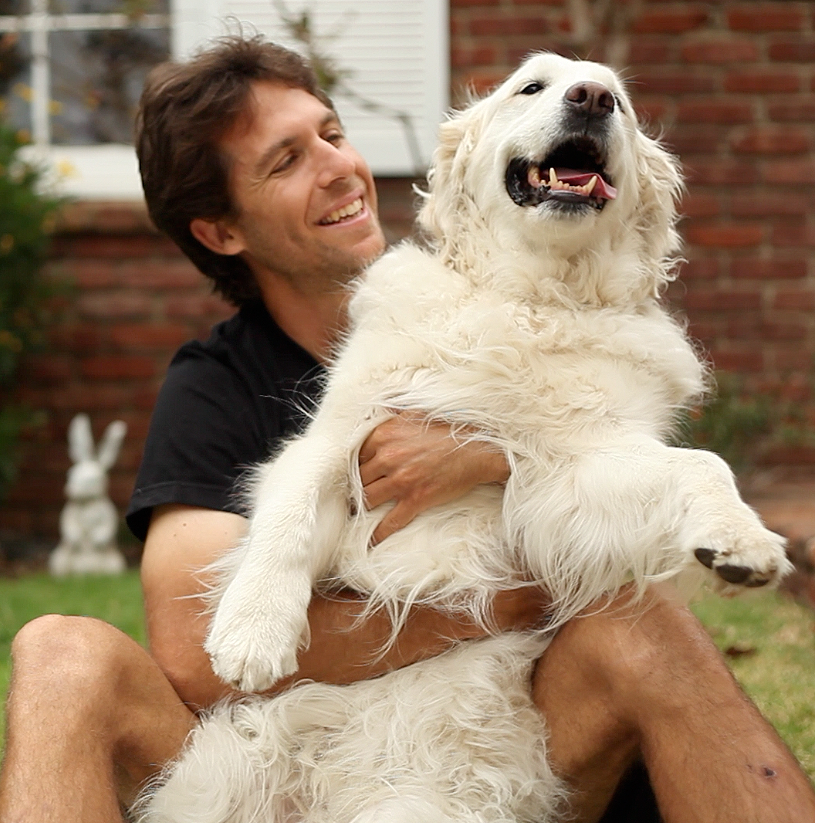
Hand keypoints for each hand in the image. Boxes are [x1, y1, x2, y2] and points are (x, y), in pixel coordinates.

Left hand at [358, 411, 509, 544]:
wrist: (477, 448)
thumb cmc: (449, 428)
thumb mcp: (416, 412)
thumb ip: (394, 413)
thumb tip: (383, 408)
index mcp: (384, 435)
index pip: (355, 455)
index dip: (354, 466)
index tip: (354, 473)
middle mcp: (388, 457)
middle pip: (358, 479)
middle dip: (356, 488)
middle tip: (354, 494)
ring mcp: (401, 480)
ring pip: (368, 499)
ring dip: (363, 507)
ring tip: (360, 512)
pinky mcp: (415, 499)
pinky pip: (390, 521)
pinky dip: (379, 533)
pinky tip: (372, 540)